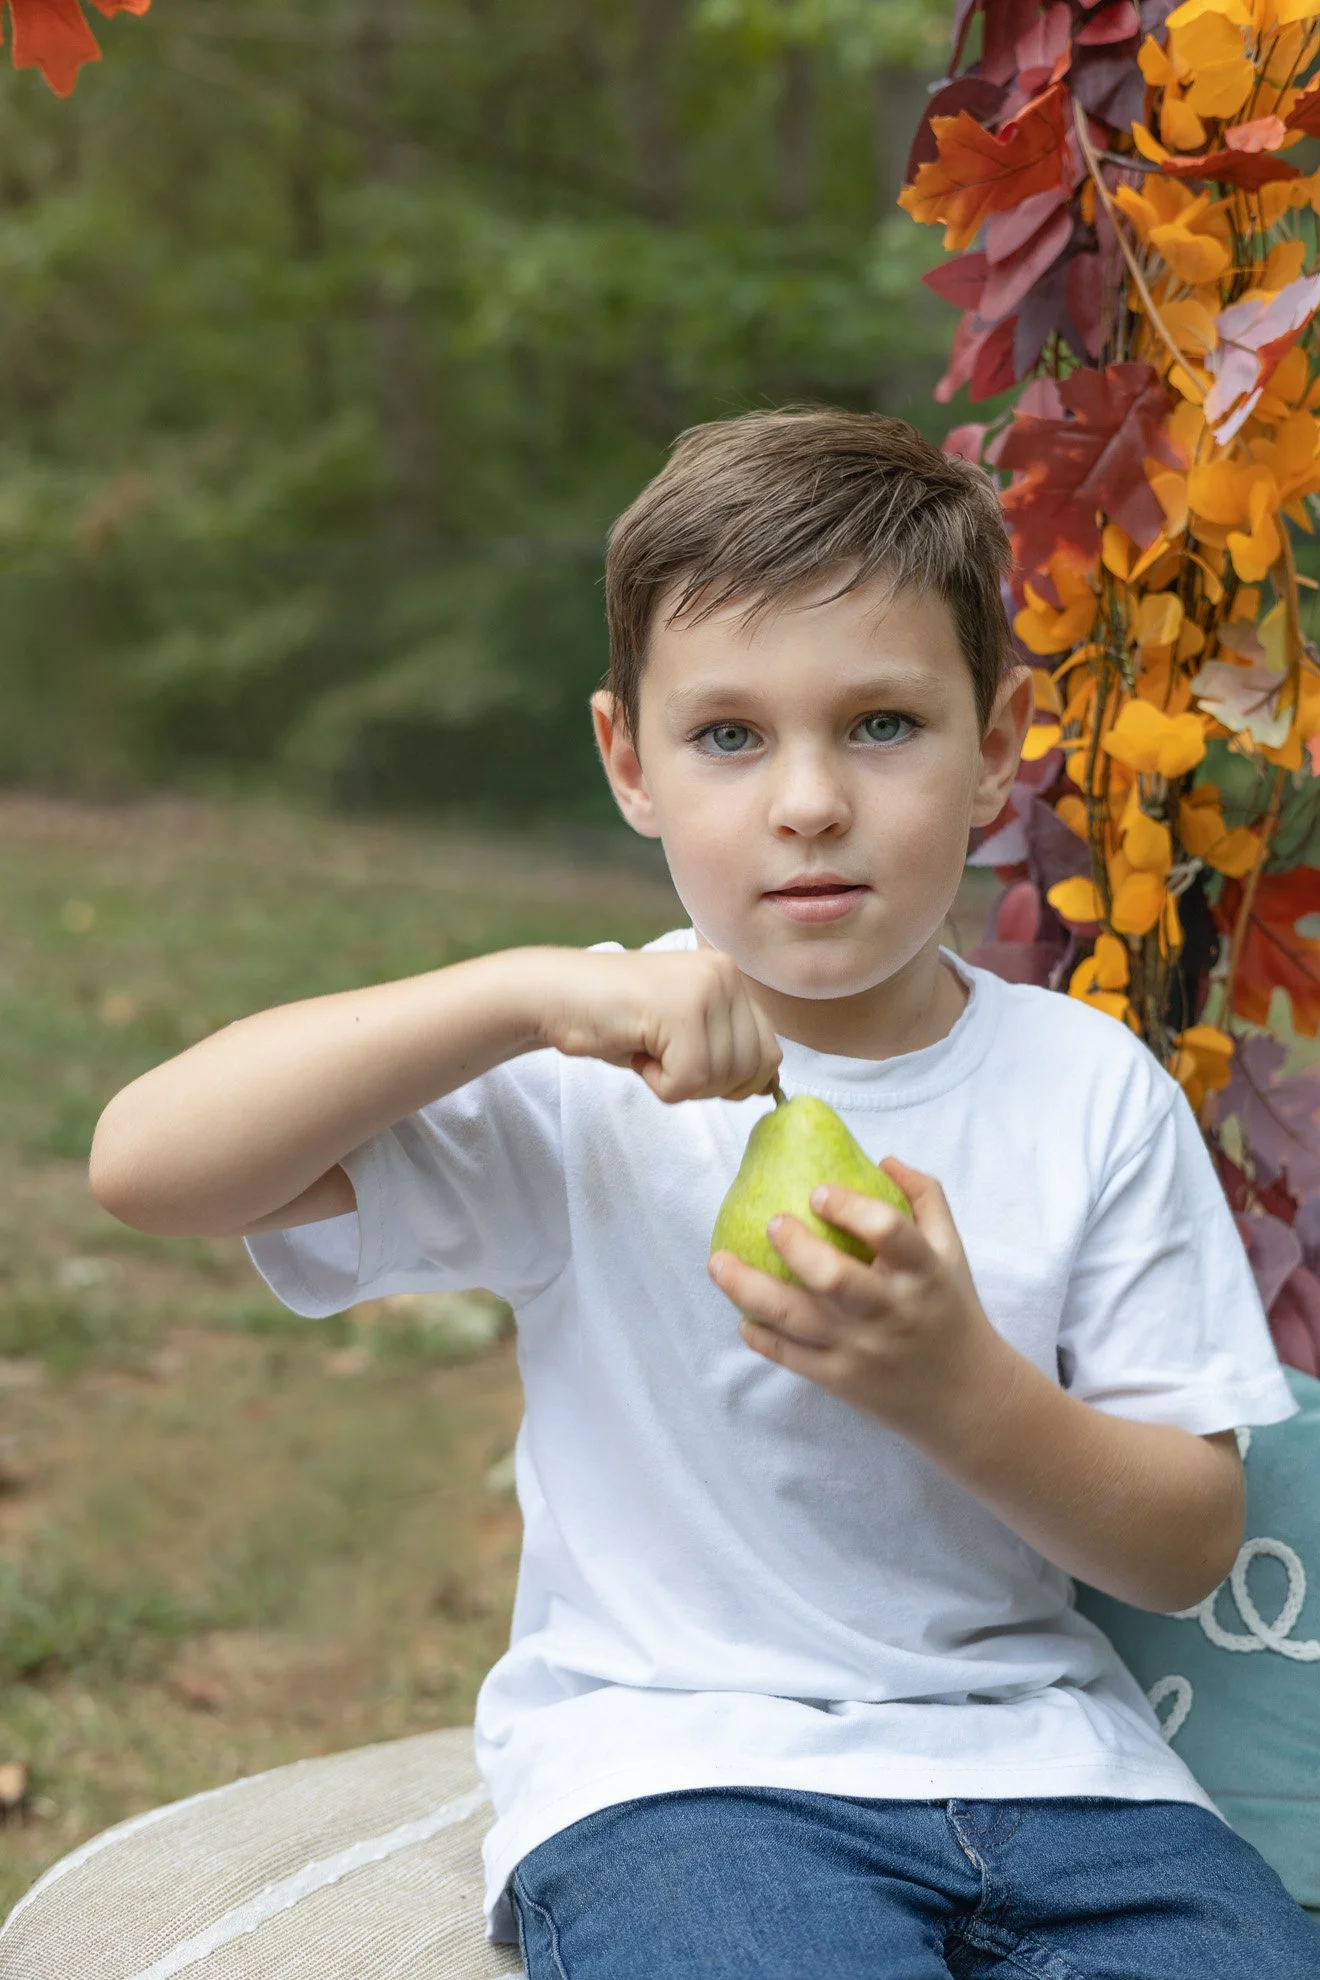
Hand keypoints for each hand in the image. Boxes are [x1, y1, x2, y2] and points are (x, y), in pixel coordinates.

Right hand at [536, 947, 781, 1103]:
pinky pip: (690, 1080)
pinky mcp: (681, 1009)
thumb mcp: (686, 1032)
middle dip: (707, 1084)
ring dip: (678, 1083)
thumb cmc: (615, 1019)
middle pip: (753, 1069)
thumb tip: (771, 1087)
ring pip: (721, 1077)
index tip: (690, 1068)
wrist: (555, 996)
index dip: (734, 1080)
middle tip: (663, 1060)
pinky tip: (637, 1052)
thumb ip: (727, 1048)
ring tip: (646, 1049)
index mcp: (731, 976)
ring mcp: (706, 987)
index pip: (769, 1053)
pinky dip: (660, 1084)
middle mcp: (725, 974)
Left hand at [708, 1156, 1004, 1441]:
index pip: (889, 1232)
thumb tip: (884, 1158)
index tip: (818, 1189)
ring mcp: (863, 1349)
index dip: (851, 1208)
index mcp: (923, 1272)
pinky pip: (791, 1356)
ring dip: (750, 1289)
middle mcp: (891, 1311)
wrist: (965, 1398)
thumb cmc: (950, 1310)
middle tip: (772, 1221)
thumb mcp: (953, 1252)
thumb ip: (925, 1199)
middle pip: (835, 1278)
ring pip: (797, 1319)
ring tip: (718, 1262)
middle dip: (796, 1247)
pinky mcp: (841, 1380)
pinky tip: (742, 1316)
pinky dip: (761, 1336)